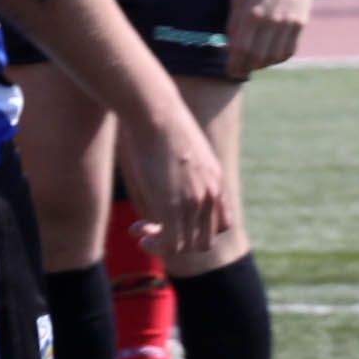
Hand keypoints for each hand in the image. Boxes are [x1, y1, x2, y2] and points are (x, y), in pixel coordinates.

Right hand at [119, 104, 234, 263]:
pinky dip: (155, 246)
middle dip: (180, 241)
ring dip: (165, 246)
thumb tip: (165, 172)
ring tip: (143, 234)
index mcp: (215, 180)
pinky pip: (172, 244)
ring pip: (190, 246)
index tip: (170, 217)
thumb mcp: (177, 146)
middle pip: (207, 239)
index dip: (197, 228)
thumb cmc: (157, 119)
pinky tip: (138, 233)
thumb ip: (177, 166)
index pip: (221, 222)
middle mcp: (212, 194)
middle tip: (153, 228)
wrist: (154, 111)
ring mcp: (196, 202)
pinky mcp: (175, 206)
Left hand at [223, 0, 310, 78]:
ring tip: (253, 65)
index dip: (234, 64)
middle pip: (257, 57)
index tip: (230, 71)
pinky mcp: (301, 23)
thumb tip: (230, 47)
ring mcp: (288, 23)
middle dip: (246, 68)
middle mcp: (271, 21)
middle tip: (239, 72)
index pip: (241, 49)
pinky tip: (270, 57)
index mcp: (251, 14)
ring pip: (275, 56)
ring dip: (262, 65)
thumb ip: (234, 23)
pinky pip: (290, 49)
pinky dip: (278, 58)